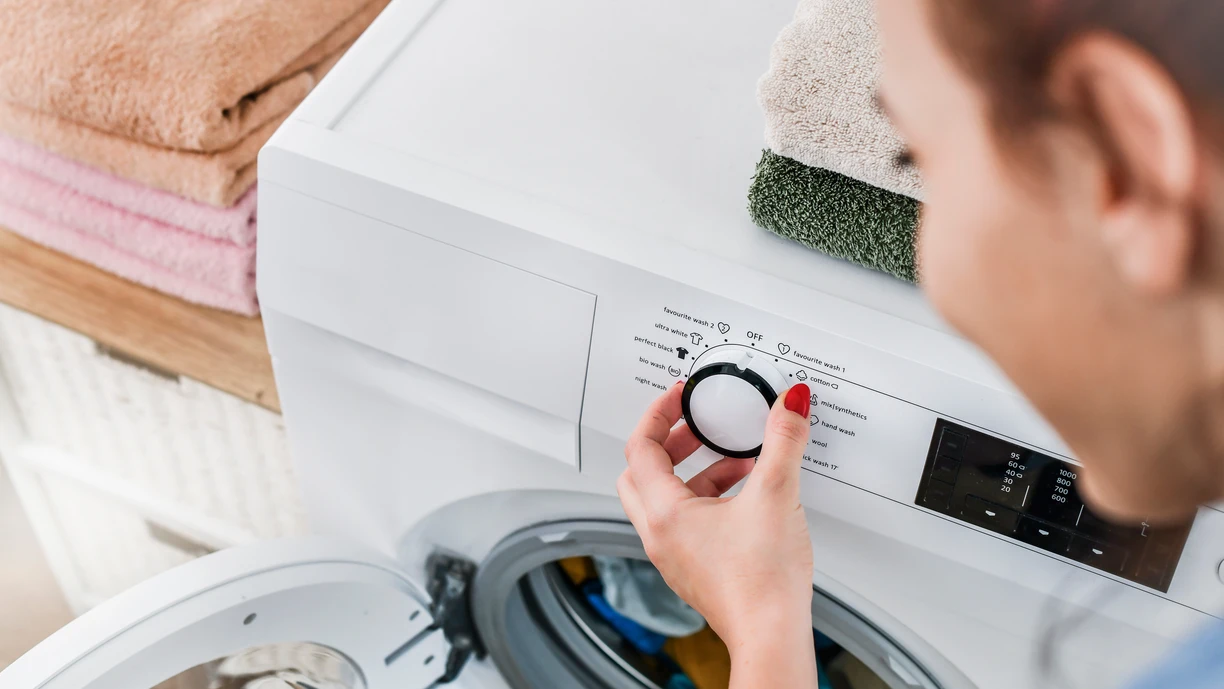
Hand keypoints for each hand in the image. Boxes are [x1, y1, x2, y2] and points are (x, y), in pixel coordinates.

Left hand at [618, 382, 816, 685]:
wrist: (772, 635)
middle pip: (642, 473)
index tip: (679, 397)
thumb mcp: (776, 493)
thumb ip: (782, 440)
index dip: (659, 413)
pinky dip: (705, 499)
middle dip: (670, 443)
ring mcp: (674, 556)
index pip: (640, 446)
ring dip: (693, 472)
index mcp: (664, 513)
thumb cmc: (762, 582)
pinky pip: (685, 523)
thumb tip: (788, 404)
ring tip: (733, 461)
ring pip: (664, 500)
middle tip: (697, 426)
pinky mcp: (694, 570)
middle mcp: (660, 536)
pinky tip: (744, 498)